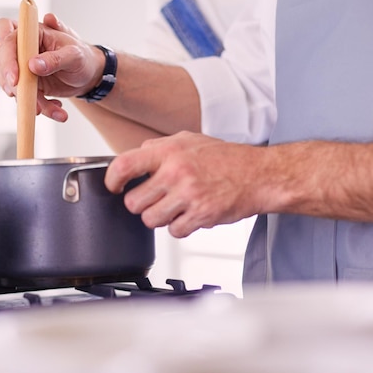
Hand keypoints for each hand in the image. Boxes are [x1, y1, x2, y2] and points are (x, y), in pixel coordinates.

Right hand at [0, 14, 103, 121]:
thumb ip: (55, 59)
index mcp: (32, 32)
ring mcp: (21, 65)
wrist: (88, 76)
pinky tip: (55, 108)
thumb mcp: (75, 56)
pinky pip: (21, 96)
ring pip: (7, 80)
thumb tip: (33, 65)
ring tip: (46, 107)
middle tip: (20, 95)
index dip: (6, 55)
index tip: (15, 78)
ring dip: (24, 98)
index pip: (7, 32)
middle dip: (6, 78)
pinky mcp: (25, 83)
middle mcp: (22, 46)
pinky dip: (36, 106)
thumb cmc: (83, 58)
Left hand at [105, 131, 267, 237]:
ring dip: (160, 218)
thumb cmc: (226, 158)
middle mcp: (176, 173)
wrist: (259, 175)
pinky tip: (190, 215)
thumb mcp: (190, 140)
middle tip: (153, 200)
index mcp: (170, 151)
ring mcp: (188, 196)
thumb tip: (137, 154)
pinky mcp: (201, 216)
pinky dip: (179, 228)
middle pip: (134, 202)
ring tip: (174, 207)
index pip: (125, 165)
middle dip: (140, 205)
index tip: (114, 186)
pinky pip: (174, 232)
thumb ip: (161, 147)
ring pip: (151, 220)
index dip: (112, 179)